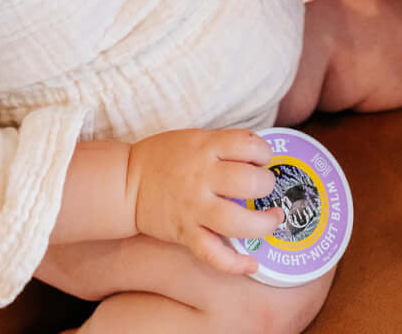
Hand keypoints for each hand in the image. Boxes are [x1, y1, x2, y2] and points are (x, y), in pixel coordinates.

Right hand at [126, 129, 282, 273]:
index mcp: (206, 148)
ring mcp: (194, 208)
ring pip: (238, 221)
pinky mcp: (186, 234)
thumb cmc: (164, 157)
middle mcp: (202, 177)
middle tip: (266, 187)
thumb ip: (225, 146)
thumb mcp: (196, 138)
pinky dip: (235, 263)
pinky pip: (213, 254)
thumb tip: (261, 156)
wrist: (126, 183)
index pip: (248, 145)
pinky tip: (253, 263)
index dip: (264, 152)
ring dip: (264, 223)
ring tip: (274, 218)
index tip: (264, 159)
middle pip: (249, 182)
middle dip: (268, 185)